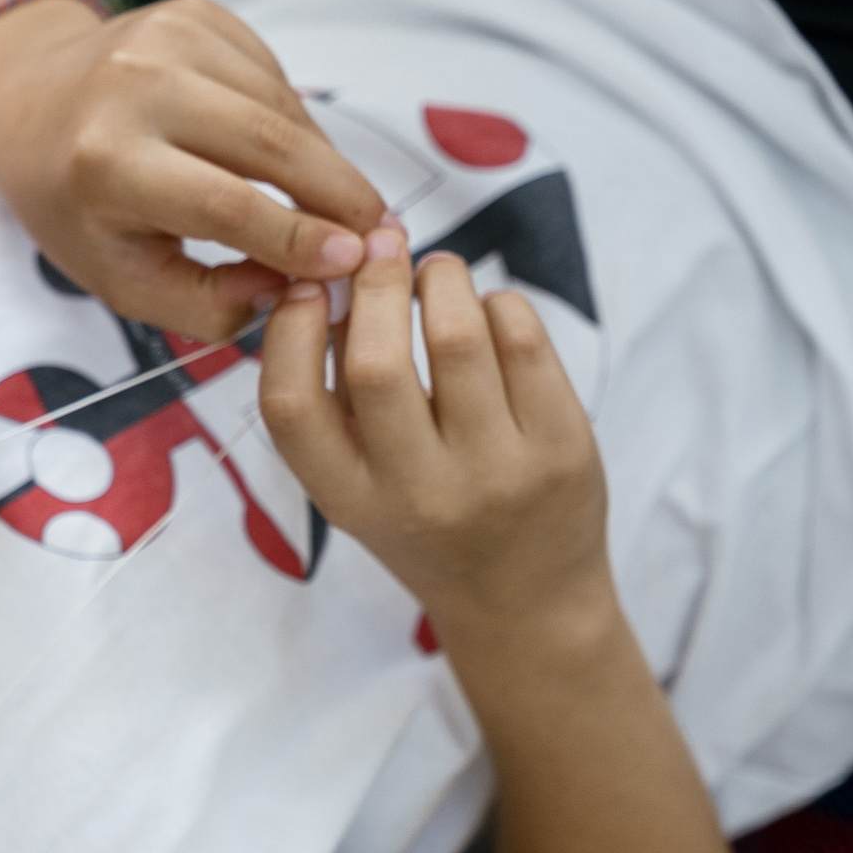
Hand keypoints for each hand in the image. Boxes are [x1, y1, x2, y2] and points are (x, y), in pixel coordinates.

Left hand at [0, 0, 386, 340]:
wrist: (31, 107)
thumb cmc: (77, 208)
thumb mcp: (123, 280)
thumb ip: (208, 302)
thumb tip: (297, 288)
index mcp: (106, 162)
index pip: (226, 204)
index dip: (300, 237)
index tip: (356, 263)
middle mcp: (137, 87)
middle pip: (269, 146)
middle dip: (338, 195)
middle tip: (382, 235)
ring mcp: (169, 38)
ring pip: (281, 110)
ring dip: (322, 163)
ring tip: (338, 206)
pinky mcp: (197, 14)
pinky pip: (272, 78)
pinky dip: (291, 123)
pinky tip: (283, 155)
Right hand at [257, 234, 610, 635]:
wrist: (525, 602)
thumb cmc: (428, 525)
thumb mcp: (361, 485)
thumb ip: (339, 401)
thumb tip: (335, 282)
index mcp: (349, 499)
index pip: (291, 407)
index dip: (290, 332)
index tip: (310, 290)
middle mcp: (417, 492)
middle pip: (376, 363)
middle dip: (374, 284)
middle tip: (381, 251)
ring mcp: (495, 473)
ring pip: (460, 337)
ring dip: (442, 279)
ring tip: (437, 273)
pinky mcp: (562, 449)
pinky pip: (525, 342)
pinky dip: (499, 305)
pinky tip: (489, 313)